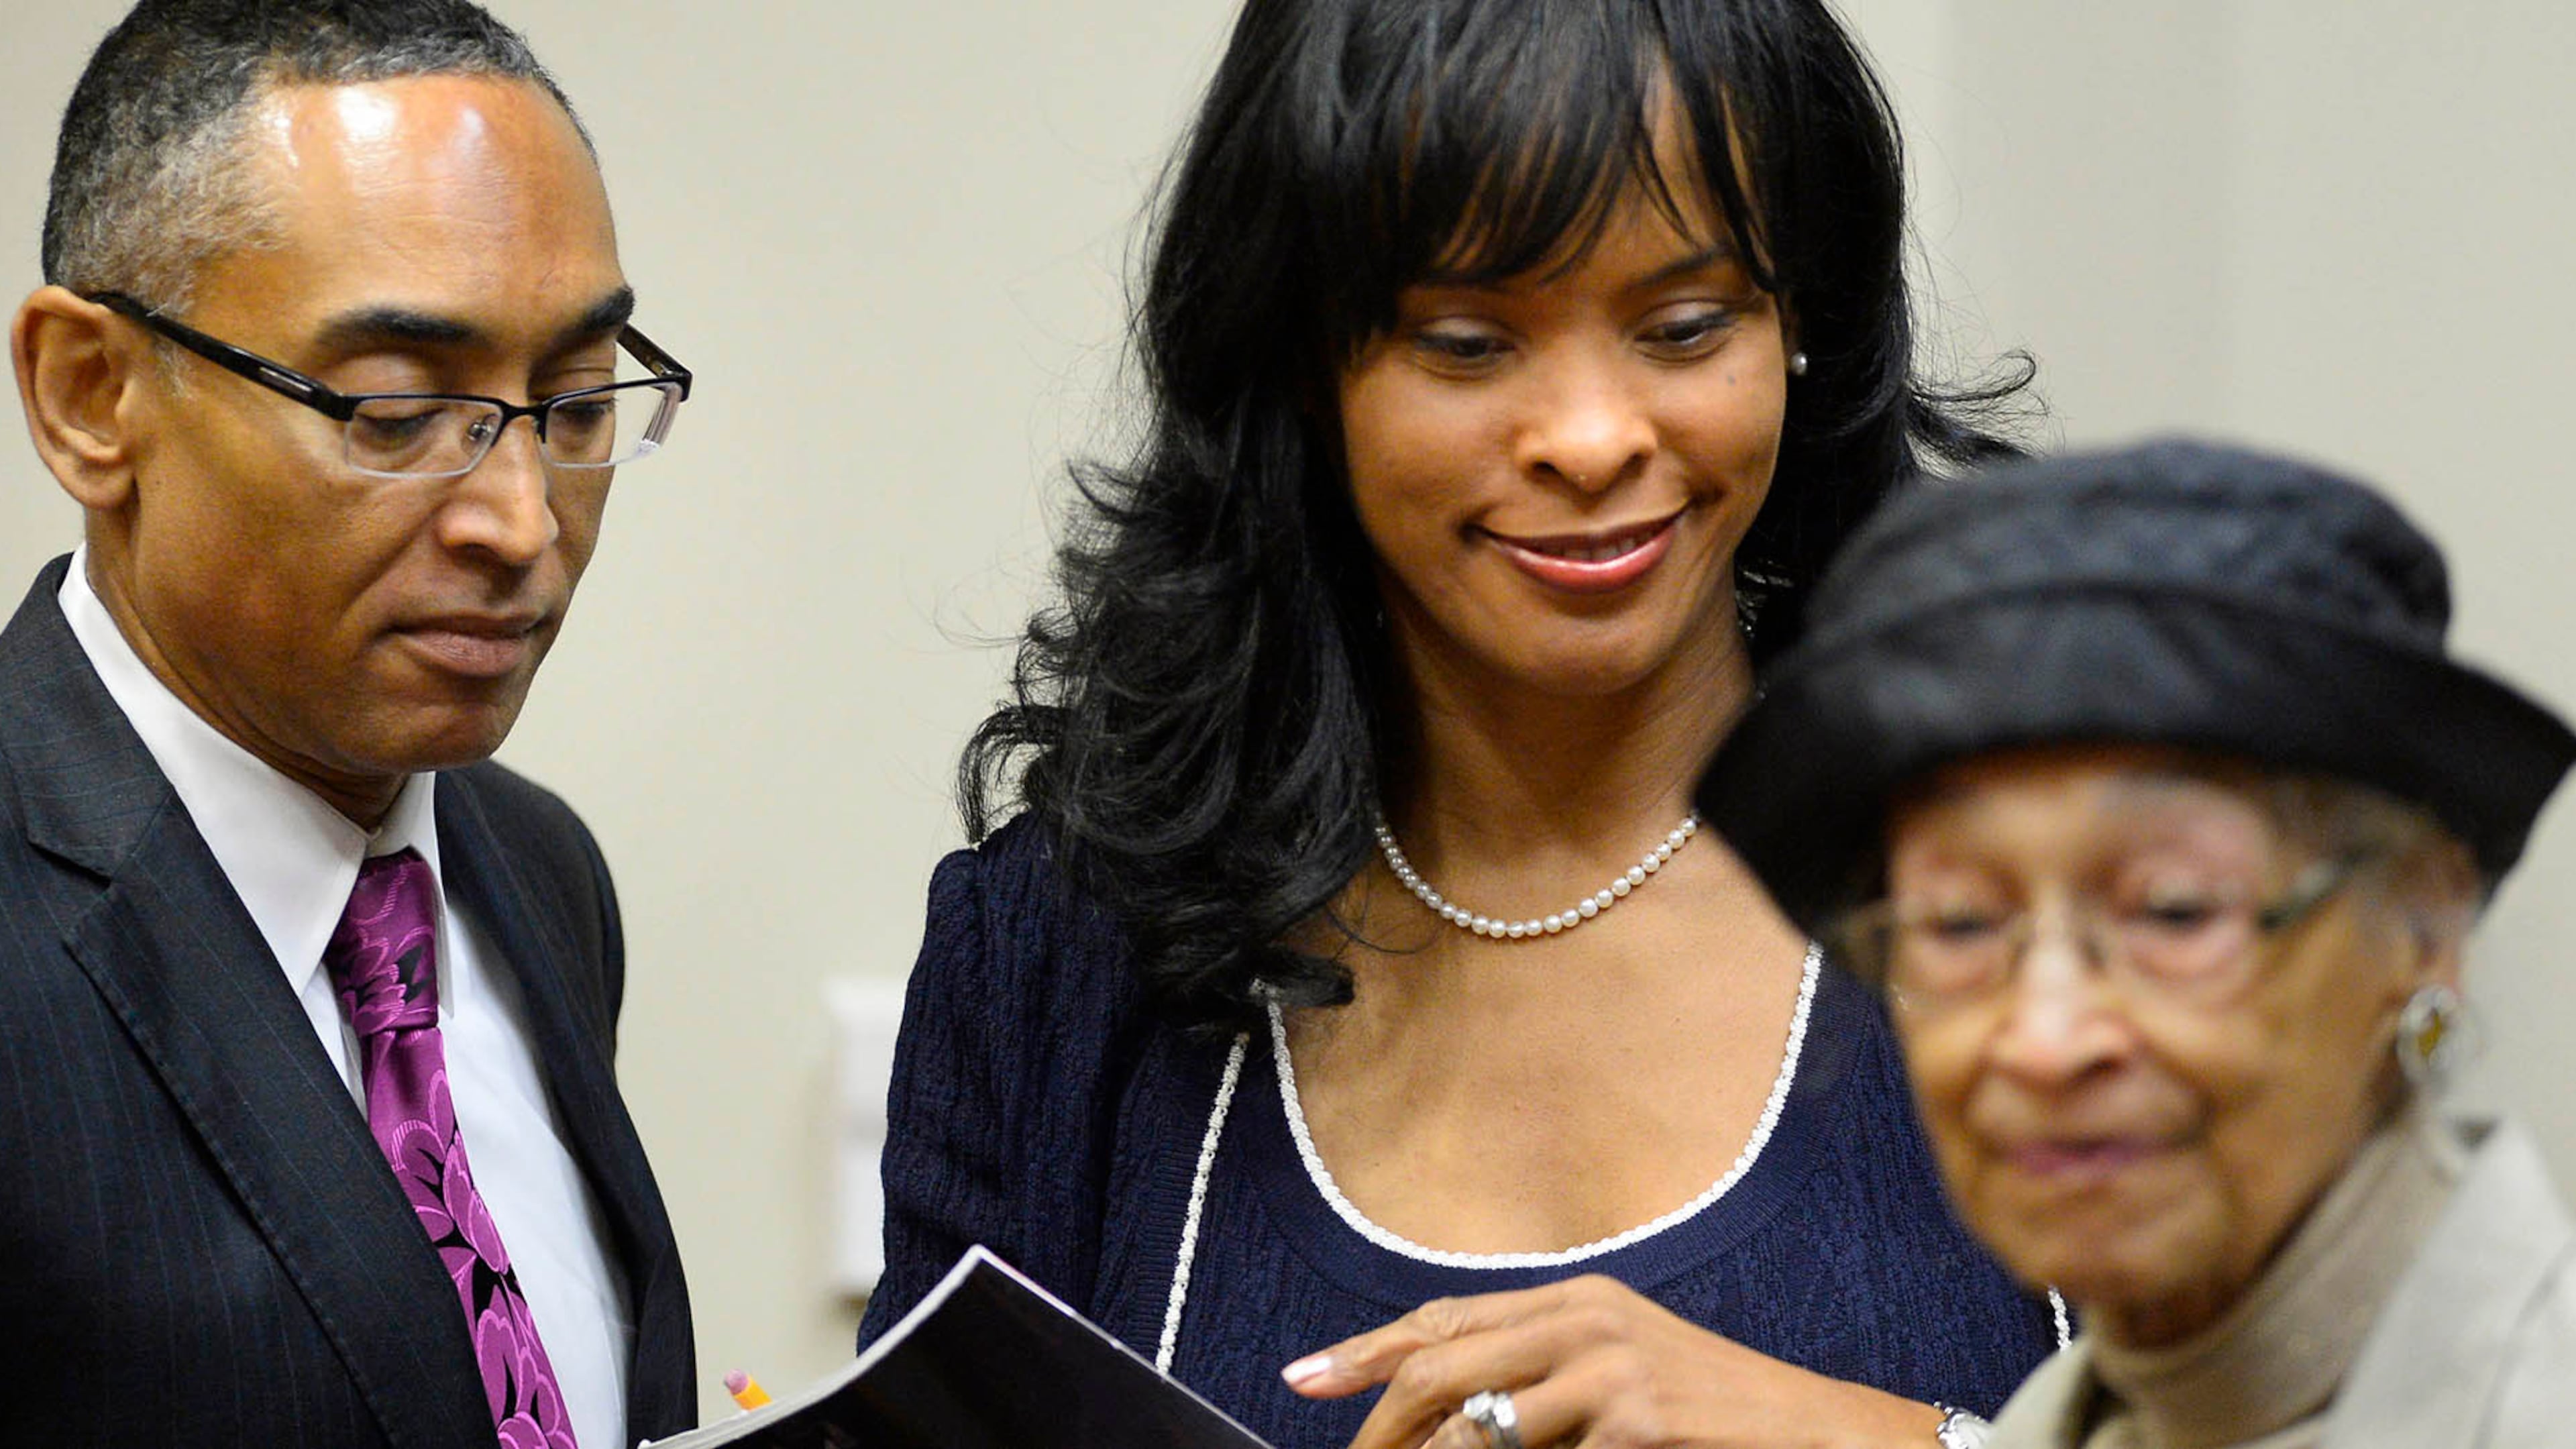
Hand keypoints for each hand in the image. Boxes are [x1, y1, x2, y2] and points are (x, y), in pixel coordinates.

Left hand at [1280, 1275, 1940, 1448]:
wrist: (1819, 1432)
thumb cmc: (1713, 1414)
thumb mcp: (1618, 1376)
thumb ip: (1539, 1382)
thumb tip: (1446, 1423)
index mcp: (1575, 1301)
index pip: (1445, 1319)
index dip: (1368, 1351)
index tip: (1306, 1377)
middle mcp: (1586, 1320)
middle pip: (1443, 1366)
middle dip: (1378, 1422)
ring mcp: (1612, 1369)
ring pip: (1480, 1427)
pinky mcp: (1639, 1420)